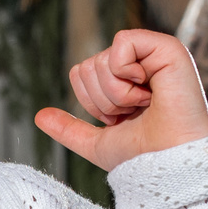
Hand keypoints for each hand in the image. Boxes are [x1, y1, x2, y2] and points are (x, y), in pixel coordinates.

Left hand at [35, 28, 207, 172]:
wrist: (168, 166)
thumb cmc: (143, 157)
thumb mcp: (98, 143)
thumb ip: (70, 130)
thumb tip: (39, 116)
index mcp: (129, 80)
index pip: (82, 72)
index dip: (91, 100)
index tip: (120, 118)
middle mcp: (143, 63)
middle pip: (88, 65)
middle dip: (103, 99)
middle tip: (135, 112)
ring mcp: (156, 54)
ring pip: (102, 58)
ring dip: (116, 93)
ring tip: (146, 105)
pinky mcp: (168, 49)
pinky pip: (122, 42)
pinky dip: (125, 75)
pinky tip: (150, 91)